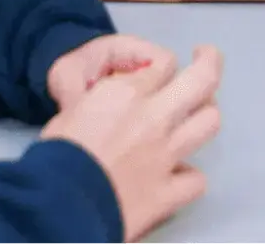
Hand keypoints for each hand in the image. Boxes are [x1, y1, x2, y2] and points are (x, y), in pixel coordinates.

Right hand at [42, 43, 222, 243]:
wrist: (55, 207)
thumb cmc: (55, 157)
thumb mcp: (70, 112)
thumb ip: (101, 101)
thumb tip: (108, 105)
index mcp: (127, 93)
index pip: (164, 62)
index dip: (163, 65)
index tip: (160, 70)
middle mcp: (154, 117)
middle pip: (203, 79)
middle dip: (210, 62)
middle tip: (206, 57)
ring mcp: (165, 155)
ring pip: (209, 123)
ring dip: (205, 116)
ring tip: (199, 114)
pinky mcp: (166, 194)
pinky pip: (196, 180)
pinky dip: (190, 176)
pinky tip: (180, 173)